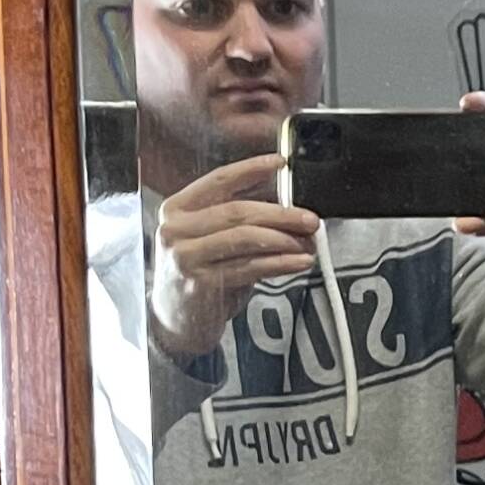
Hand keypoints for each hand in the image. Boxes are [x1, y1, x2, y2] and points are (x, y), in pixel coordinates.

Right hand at [147, 146, 321, 361]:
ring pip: (245, 238)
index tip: (280, 164)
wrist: (175, 321)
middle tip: (309, 220)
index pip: (218, 180)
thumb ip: (236, 220)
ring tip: (308, 243)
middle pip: (237, 211)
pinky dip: (280, 263)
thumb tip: (286, 205)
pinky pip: (250, 267)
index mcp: (177, 208)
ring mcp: (186, 256)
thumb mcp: (209, 239)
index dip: (250, 169)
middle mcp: (176, 229)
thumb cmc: (199, 274)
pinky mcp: (202, 283)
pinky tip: (300, 262)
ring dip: (284, 239)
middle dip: (281, 214)